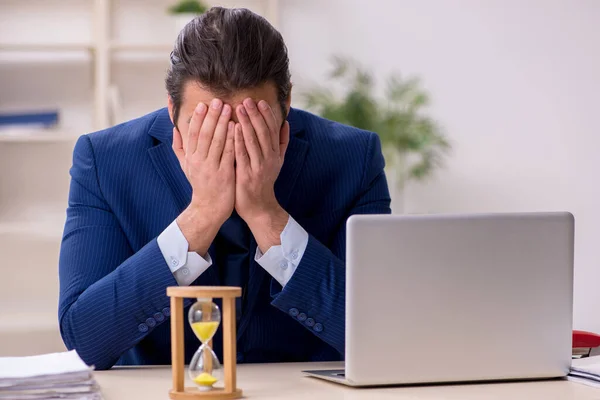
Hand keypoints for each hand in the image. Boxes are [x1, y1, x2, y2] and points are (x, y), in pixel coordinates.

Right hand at [172, 99, 234, 253]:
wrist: (208, 209)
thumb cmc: (200, 185)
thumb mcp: (186, 166)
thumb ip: (179, 147)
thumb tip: (174, 129)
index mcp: (191, 157)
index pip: (192, 133)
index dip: (198, 118)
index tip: (203, 104)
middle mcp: (199, 161)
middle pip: (204, 134)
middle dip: (212, 117)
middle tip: (218, 101)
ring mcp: (212, 168)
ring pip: (217, 142)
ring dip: (223, 124)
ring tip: (230, 109)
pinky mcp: (224, 174)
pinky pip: (229, 154)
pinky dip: (233, 140)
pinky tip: (238, 128)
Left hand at [234, 98, 289, 251]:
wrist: (259, 207)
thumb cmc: (264, 182)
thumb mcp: (277, 162)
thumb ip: (282, 143)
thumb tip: (286, 123)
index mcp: (276, 154)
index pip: (273, 130)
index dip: (267, 115)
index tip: (260, 101)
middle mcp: (270, 159)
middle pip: (264, 132)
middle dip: (255, 115)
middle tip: (247, 100)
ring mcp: (259, 167)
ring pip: (254, 141)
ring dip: (246, 123)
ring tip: (238, 108)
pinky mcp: (247, 174)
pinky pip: (243, 154)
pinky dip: (238, 140)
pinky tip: (233, 129)